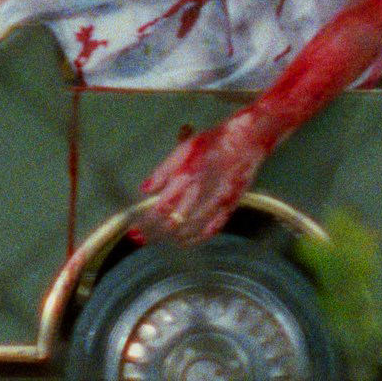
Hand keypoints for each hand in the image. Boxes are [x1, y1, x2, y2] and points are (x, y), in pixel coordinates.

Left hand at [135, 116, 270, 245]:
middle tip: (140, 238)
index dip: (146, 222)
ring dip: (171, 237)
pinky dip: (196, 239)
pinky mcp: (230, 206)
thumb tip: (144, 189)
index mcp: (187, 174)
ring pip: (190, 229)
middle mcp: (202, 190)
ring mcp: (217, 200)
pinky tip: (184, 242)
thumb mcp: (184, 148)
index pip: (162, 207)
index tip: (134, 230)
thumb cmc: (214, 140)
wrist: (248, 139)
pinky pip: (212, 229)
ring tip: (158, 240)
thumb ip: (163, 170)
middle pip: (173, 222)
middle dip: (154, 233)